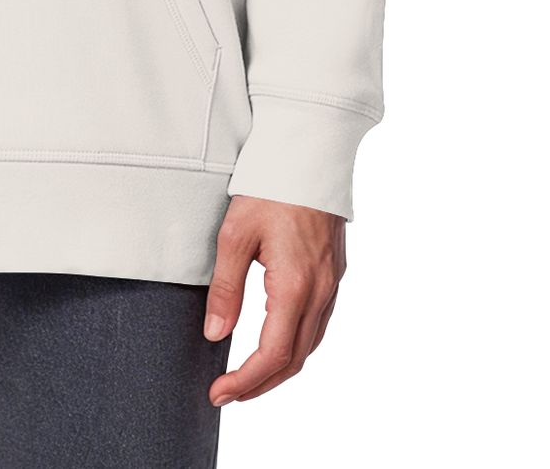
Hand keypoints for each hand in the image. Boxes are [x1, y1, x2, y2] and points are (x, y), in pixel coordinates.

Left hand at [202, 196, 346, 406]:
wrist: (309, 155)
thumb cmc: (270, 189)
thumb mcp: (235, 235)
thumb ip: (226, 288)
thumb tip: (215, 333)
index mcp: (294, 287)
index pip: (272, 355)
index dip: (245, 382)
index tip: (219, 393)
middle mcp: (320, 293)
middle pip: (295, 361)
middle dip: (261, 386)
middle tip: (229, 394)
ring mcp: (332, 286)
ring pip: (311, 347)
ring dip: (281, 371)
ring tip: (249, 379)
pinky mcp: (334, 276)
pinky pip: (320, 327)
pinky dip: (298, 348)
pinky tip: (278, 346)